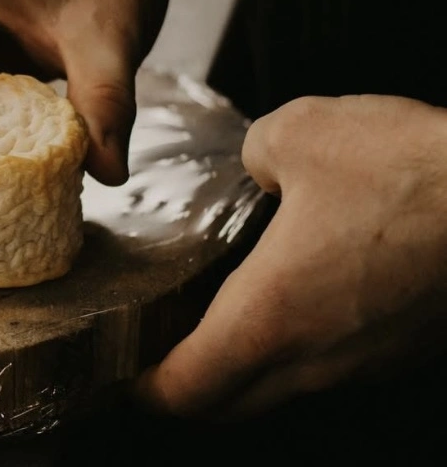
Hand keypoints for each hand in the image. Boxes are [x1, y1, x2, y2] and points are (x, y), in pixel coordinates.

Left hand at [136, 95, 446, 416]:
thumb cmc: (416, 172)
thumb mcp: (300, 133)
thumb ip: (256, 154)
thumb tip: (261, 167)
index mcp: (270, 317)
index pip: (187, 390)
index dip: (144, 391)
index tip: (123, 376)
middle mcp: (318, 358)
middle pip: (230, 406)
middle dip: (187, 389)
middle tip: (162, 354)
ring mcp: (369, 361)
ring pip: (286, 389)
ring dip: (246, 368)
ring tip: (224, 321)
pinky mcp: (408, 348)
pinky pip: (336, 366)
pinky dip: (301, 348)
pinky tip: (302, 296)